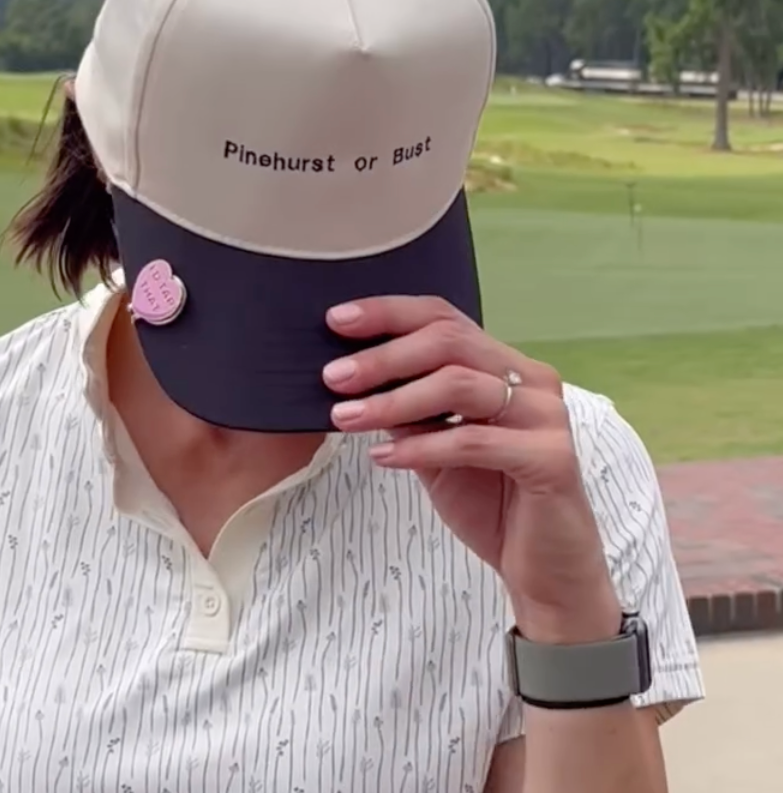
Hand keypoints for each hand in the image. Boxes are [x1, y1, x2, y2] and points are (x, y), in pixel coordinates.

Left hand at [323, 296, 621, 642]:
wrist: (544, 571)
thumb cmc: (491, 503)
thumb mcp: (435, 448)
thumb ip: (408, 410)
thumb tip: (353, 377)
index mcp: (506, 367)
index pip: (445, 319)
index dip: (389, 314)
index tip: (337, 321)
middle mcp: (532, 379)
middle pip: (449, 341)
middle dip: (384, 356)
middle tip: (333, 376)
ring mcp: (546, 415)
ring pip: (458, 384)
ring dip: (393, 400)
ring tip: (345, 417)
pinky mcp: (552, 457)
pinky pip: (473, 440)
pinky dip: (420, 446)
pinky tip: (383, 456)